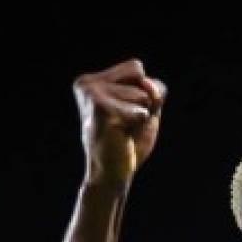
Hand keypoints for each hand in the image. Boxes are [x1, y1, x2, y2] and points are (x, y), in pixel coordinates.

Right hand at [73, 60, 166, 185]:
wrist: (112, 173)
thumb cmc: (128, 141)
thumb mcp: (147, 107)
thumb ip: (153, 88)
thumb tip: (146, 83)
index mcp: (92, 80)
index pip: (136, 68)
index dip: (143, 93)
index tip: (125, 113)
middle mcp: (88, 83)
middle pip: (141, 77)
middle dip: (143, 102)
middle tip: (125, 122)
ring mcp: (92, 95)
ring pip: (143, 95)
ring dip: (140, 116)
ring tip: (123, 130)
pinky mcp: (100, 110)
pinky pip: (141, 111)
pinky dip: (139, 125)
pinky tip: (122, 134)